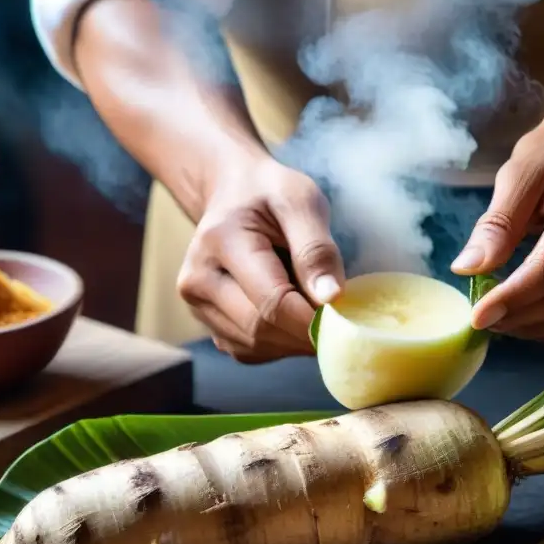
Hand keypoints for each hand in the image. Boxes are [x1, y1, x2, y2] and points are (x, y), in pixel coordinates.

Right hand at [176, 158, 344, 363]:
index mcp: (220, 241)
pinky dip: (279, 343)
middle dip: (306, 332)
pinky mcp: (208, 323)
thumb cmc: (269, 193)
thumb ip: (316, 248)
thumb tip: (330, 298)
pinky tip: (292, 317)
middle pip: (260, 328)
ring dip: (294, 340)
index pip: (271, 300)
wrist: (231, 193)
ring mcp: (197, 305)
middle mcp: (197, 279)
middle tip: (340, 319)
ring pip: (255, 345)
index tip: (346, 317)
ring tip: (313, 310)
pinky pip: (248, 350)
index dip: (312, 319)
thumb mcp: (300, 200)